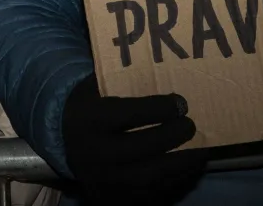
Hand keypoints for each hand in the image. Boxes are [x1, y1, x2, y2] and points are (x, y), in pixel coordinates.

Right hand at [60, 75, 204, 202]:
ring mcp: (104, 180)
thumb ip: (123, 80)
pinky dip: (174, 182)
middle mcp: (94, 153)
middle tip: (191, 125)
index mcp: (89, 120)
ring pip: (149, 177)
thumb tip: (164, 69)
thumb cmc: (89, 105)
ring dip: (180, 164)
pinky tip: (188, 167)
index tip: (181, 102)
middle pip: (141, 149)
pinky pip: (150, 194)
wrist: (63, 139)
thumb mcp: (96, 87)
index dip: (158, 109)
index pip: (127, 115)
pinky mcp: (113, 198)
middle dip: (172, 137)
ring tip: (199, 149)